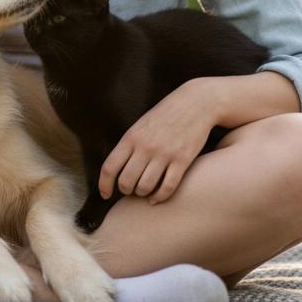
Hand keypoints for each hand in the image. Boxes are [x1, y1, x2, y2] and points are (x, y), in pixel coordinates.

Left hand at [98, 79, 221, 204]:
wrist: (196, 103)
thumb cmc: (166, 116)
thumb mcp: (141, 126)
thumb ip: (129, 146)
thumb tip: (116, 171)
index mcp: (131, 137)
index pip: (109, 168)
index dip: (104, 185)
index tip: (106, 194)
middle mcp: (145, 146)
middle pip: (126, 182)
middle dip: (126, 190)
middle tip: (131, 189)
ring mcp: (164, 153)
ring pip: (145, 187)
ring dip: (143, 194)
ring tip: (145, 191)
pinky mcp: (183, 160)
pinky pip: (167, 187)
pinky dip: (160, 197)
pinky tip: (157, 198)